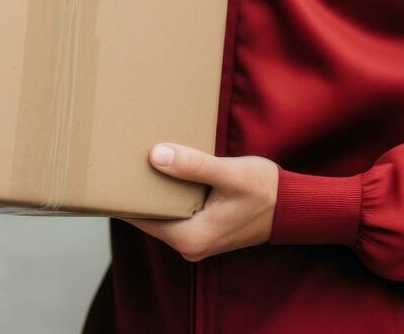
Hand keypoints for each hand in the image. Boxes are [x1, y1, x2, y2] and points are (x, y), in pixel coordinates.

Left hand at [115, 143, 279, 261]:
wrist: (293, 207)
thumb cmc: (266, 191)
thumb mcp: (230, 173)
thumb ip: (194, 166)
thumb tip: (156, 156)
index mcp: (191, 237)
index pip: (142, 218)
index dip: (125, 195)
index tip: (110, 172)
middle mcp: (190, 246)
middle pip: (150, 216)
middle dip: (138, 190)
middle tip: (122, 158)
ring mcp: (196, 241)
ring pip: (162, 213)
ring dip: (155, 190)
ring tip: (140, 160)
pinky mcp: (202, 231)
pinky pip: (175, 213)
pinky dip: (170, 194)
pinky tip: (167, 171)